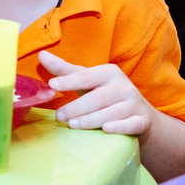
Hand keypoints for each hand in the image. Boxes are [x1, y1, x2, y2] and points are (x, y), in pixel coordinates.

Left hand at [38, 50, 152, 136]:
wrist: (139, 113)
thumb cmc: (105, 94)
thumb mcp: (87, 80)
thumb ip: (65, 71)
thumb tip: (41, 55)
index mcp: (109, 73)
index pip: (85, 77)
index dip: (68, 80)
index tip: (52, 84)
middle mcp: (123, 86)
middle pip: (97, 98)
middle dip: (76, 107)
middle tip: (59, 116)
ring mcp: (135, 104)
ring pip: (112, 113)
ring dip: (91, 119)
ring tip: (72, 125)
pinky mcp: (142, 120)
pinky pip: (132, 124)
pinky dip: (120, 127)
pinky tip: (106, 129)